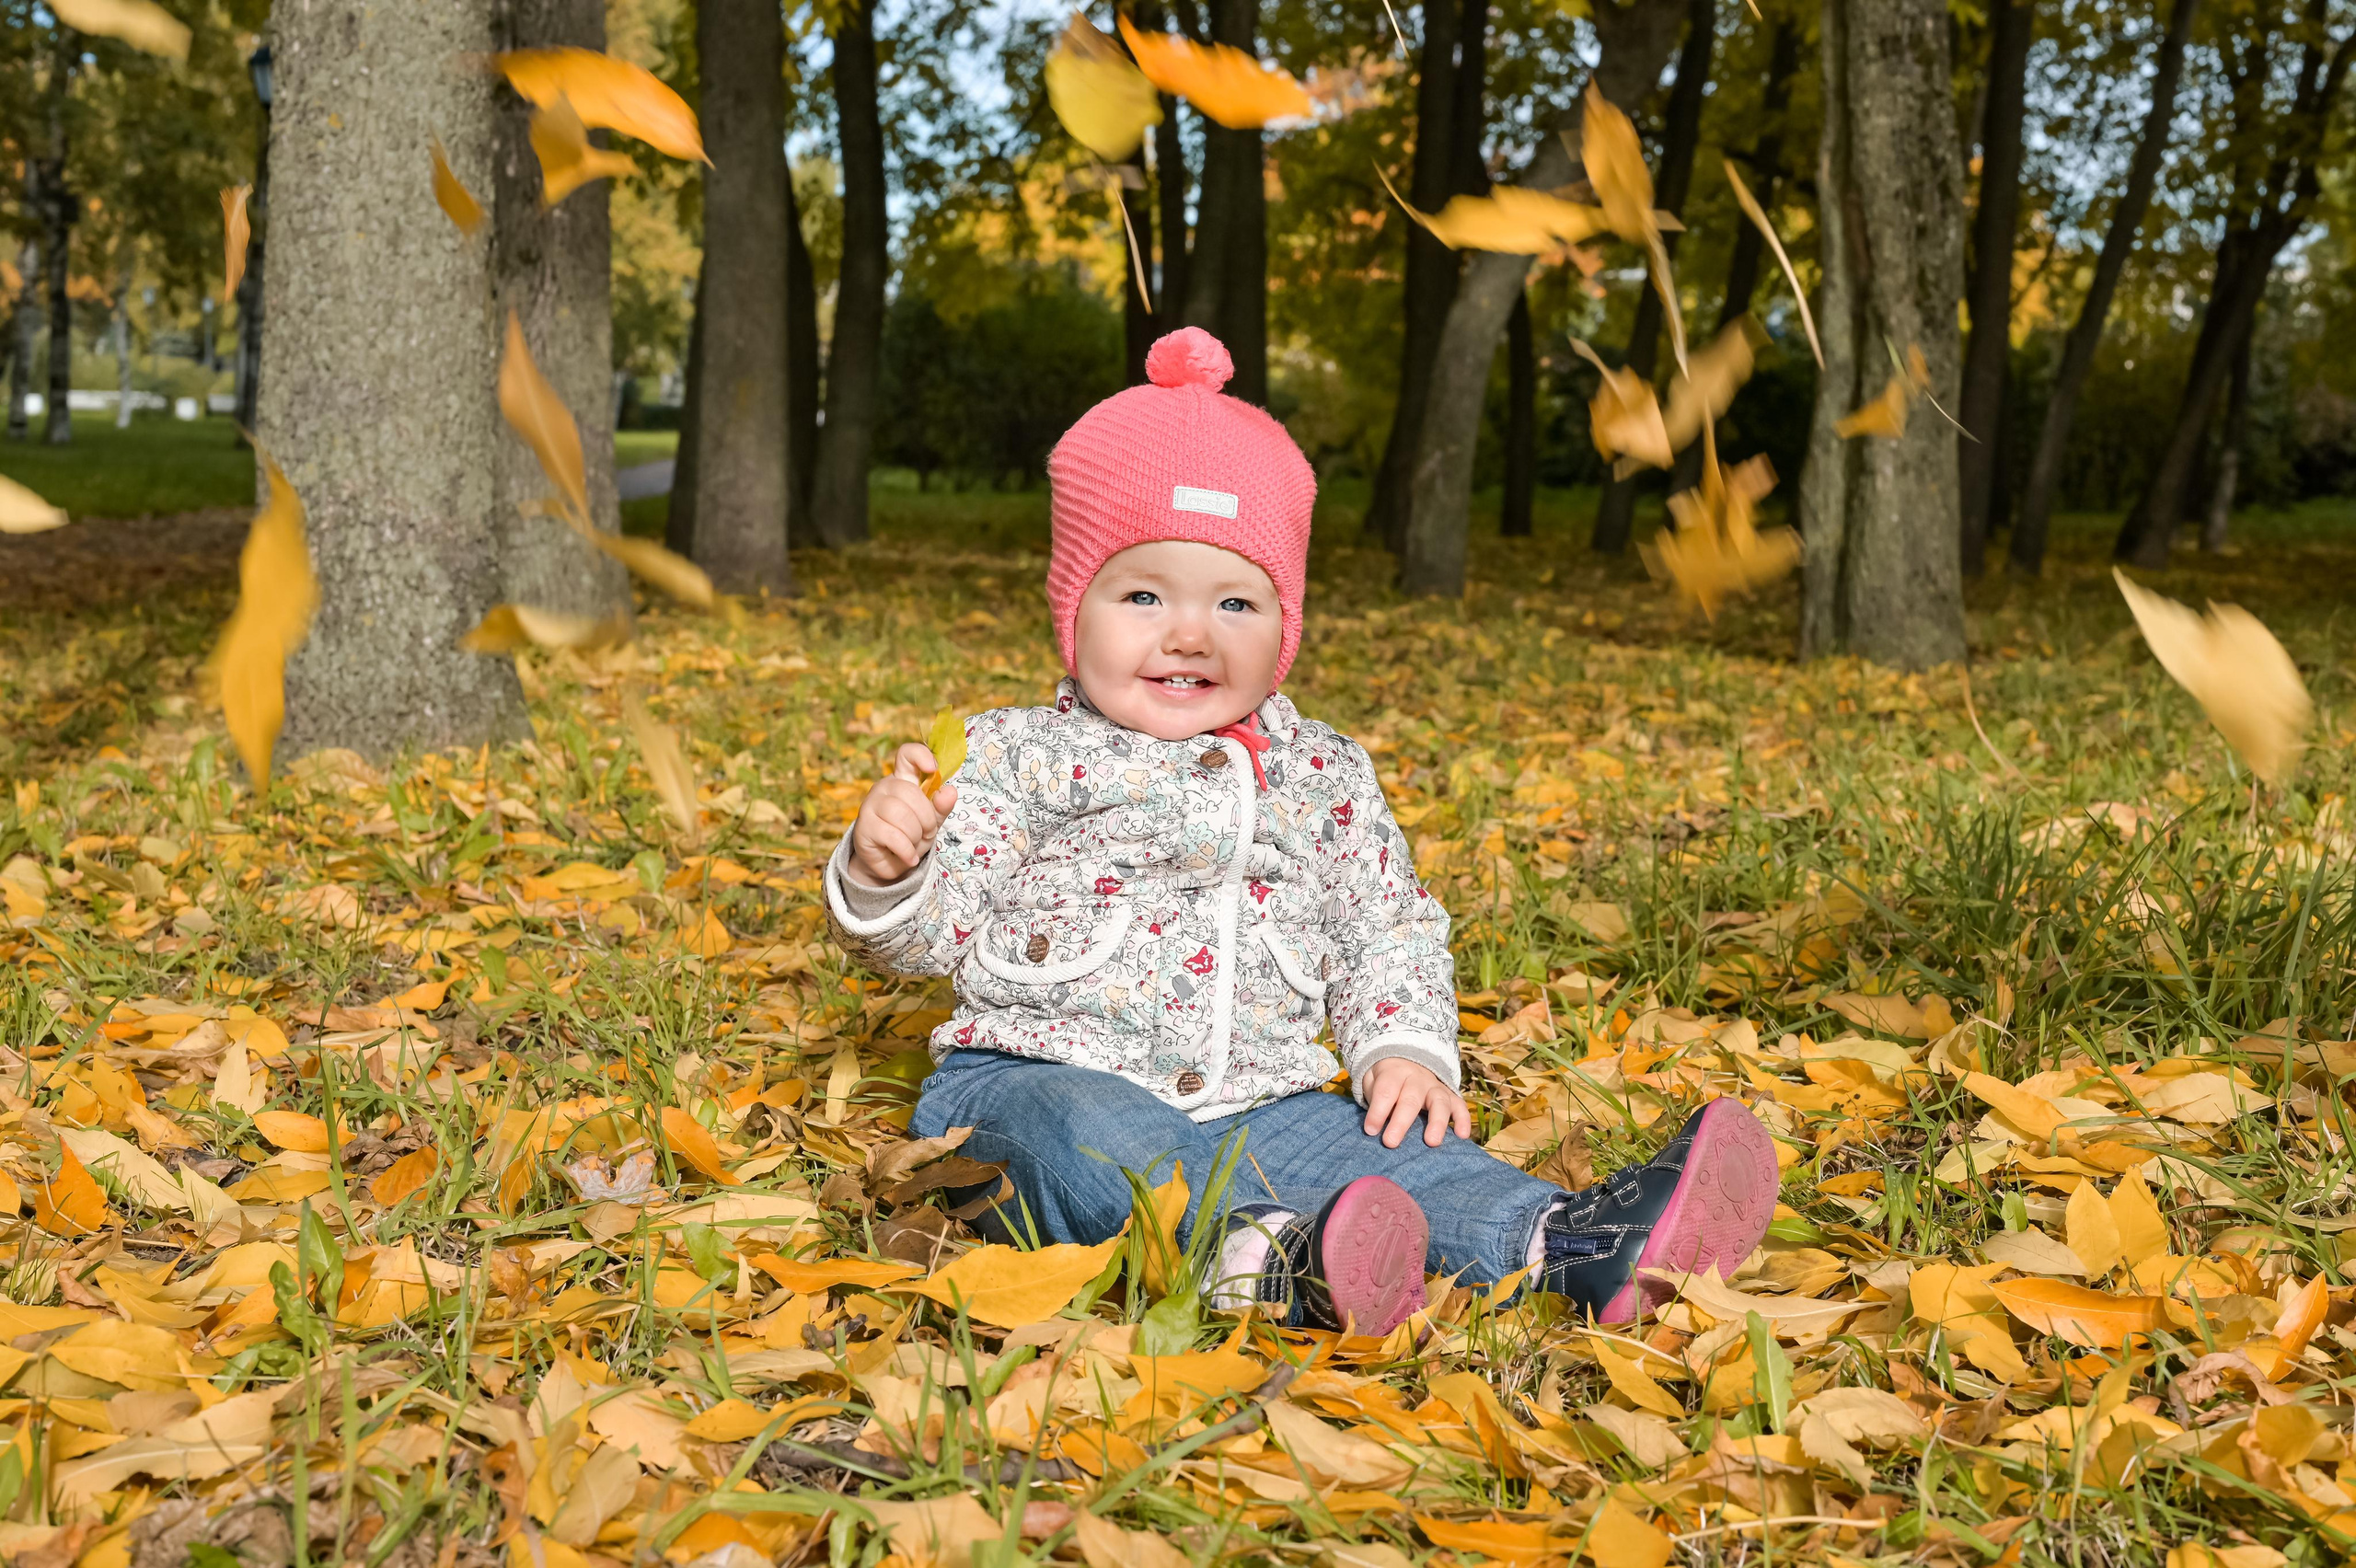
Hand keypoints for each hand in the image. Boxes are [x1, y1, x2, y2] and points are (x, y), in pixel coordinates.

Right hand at [849, 742, 958, 885]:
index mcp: (903, 779)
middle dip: (927, 819)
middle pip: (911, 793)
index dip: (921, 756)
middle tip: (927, 833)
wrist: (889, 863)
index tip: (933, 768)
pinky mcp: (864, 826)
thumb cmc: (910, 835)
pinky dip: (907, 850)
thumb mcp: (932, 820)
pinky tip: (908, 857)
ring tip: (914, 844)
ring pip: (902, 815)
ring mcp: (870, 804)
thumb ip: (941, 805)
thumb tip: (950, 791)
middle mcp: (884, 787)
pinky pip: (893, 836)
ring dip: (916, 836)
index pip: (906, 755)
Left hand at [1360, 1058, 1471, 1148]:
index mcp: (1395, 1073)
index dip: (1377, 1111)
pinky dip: (1463, 1119)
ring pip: (1439, 1102)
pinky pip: (1460, 1105)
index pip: (1386, 1091)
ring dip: (1437, 1122)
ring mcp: (1436, 1087)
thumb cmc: (1386, 1079)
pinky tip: (1462, 1135)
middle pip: (1411, 1099)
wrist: (1407, 1060)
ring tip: (1431, 1142)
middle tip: (1391, 1143)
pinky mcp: (1450, 1096)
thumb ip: (1373, 1097)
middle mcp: (1417, 1079)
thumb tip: (1374, 1126)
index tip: (1370, 1131)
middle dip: (1401, 1122)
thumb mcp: (1373, 1080)